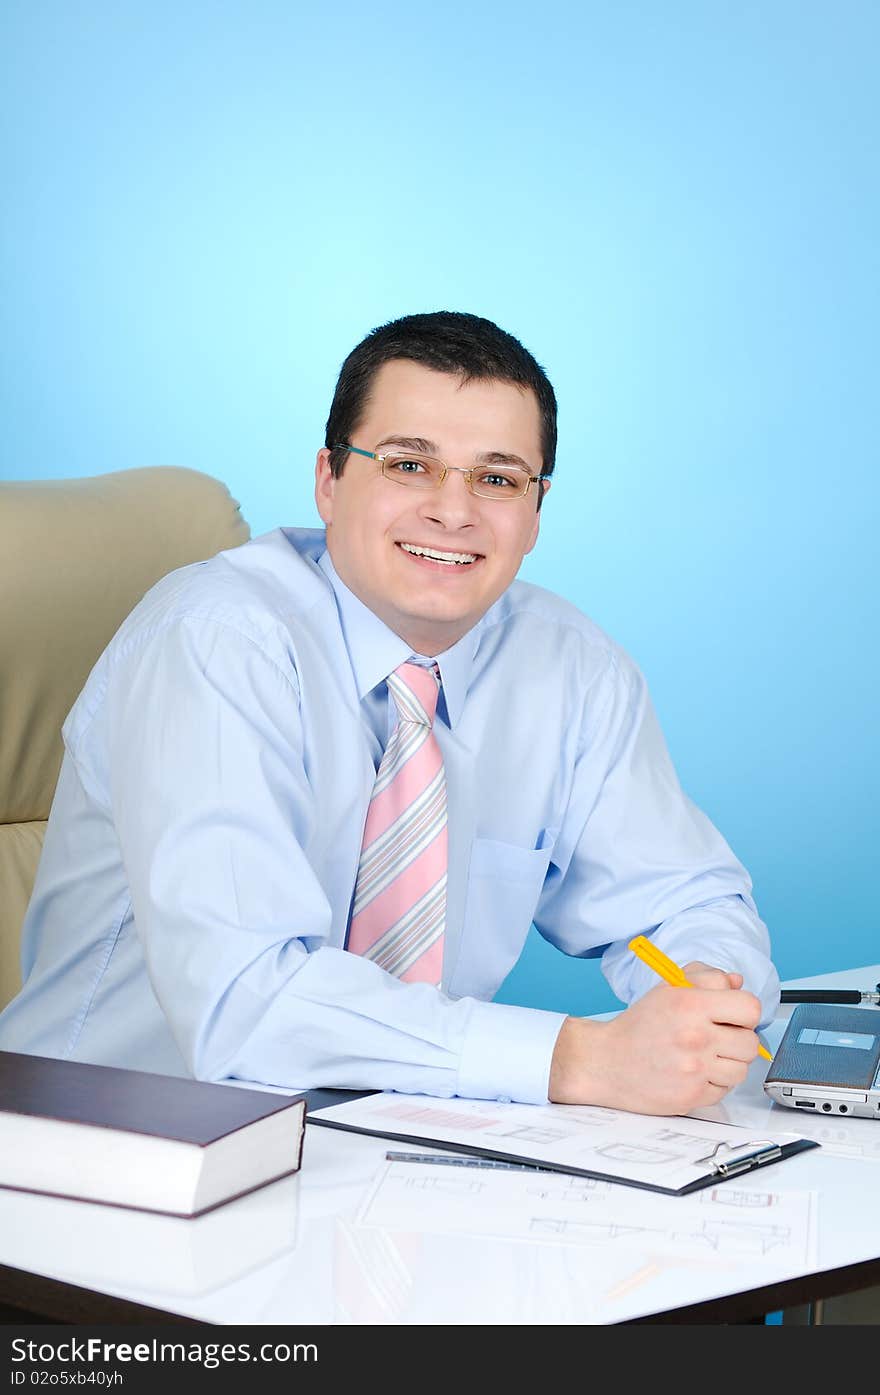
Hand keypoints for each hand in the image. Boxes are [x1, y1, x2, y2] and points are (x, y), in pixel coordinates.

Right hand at [548, 968, 762, 1113]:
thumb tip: (737, 982)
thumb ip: (705, 977)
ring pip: (742, 1070)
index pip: (750, 1008)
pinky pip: (725, 1090)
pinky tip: (694, 1073)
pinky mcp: (693, 1096)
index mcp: (691, 1004)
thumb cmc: (639, 1025)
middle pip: (751, 1043)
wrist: (607, 1062)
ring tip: (704, 1057)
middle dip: (737, 1040)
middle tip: (717, 1038)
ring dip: (727, 1064)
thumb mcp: (668, 988)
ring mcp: (695, 1069)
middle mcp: (695, 1036)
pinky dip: (713, 1083)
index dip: (744, 1012)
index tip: (733, 1016)